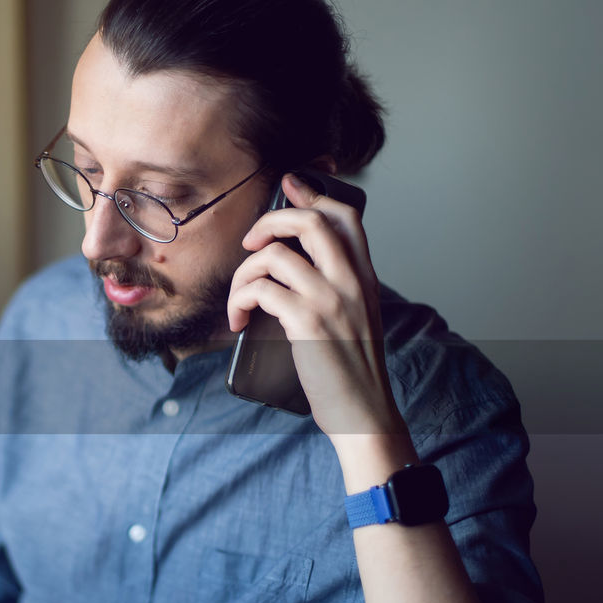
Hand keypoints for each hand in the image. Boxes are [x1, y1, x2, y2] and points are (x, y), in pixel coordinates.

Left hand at [227, 173, 405, 441]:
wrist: (364, 414)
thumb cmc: (350, 369)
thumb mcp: (355, 317)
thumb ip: (335, 286)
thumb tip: (291, 264)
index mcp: (364, 276)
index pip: (346, 216)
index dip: (312, 195)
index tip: (286, 189)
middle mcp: (352, 281)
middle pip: (310, 222)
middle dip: (268, 223)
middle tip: (249, 245)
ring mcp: (332, 300)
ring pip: (275, 256)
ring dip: (243, 274)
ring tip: (239, 301)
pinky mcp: (309, 323)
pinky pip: (261, 290)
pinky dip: (239, 301)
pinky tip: (238, 320)